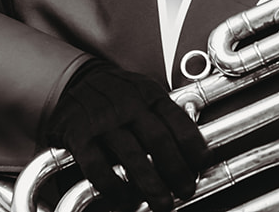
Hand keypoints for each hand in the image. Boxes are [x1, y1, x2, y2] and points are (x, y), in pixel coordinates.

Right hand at [42, 59, 207, 211]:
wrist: (75, 80)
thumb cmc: (118, 93)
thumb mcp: (146, 93)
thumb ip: (167, 116)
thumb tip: (197, 150)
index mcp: (149, 94)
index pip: (177, 120)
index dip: (194, 146)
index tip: (203, 165)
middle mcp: (128, 105)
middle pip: (158, 139)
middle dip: (176, 170)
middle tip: (186, 191)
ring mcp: (103, 121)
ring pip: (132, 156)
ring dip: (152, 185)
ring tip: (163, 204)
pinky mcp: (80, 137)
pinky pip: (98, 168)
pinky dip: (115, 188)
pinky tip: (126, 201)